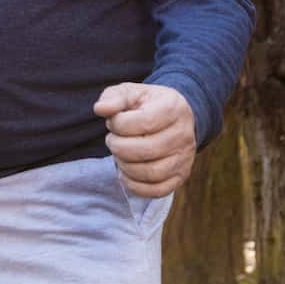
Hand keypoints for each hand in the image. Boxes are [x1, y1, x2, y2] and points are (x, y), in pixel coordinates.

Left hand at [95, 83, 196, 198]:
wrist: (171, 118)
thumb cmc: (145, 104)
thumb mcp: (129, 93)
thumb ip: (113, 98)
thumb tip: (100, 109)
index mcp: (173, 107)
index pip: (144, 121)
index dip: (119, 124)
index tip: (113, 122)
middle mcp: (184, 134)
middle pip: (147, 150)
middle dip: (119, 146)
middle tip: (112, 140)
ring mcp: (184, 158)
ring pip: (151, 173)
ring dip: (125, 166)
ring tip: (119, 155)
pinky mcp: (180, 177)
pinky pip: (157, 191)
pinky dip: (135, 186)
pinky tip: (125, 172)